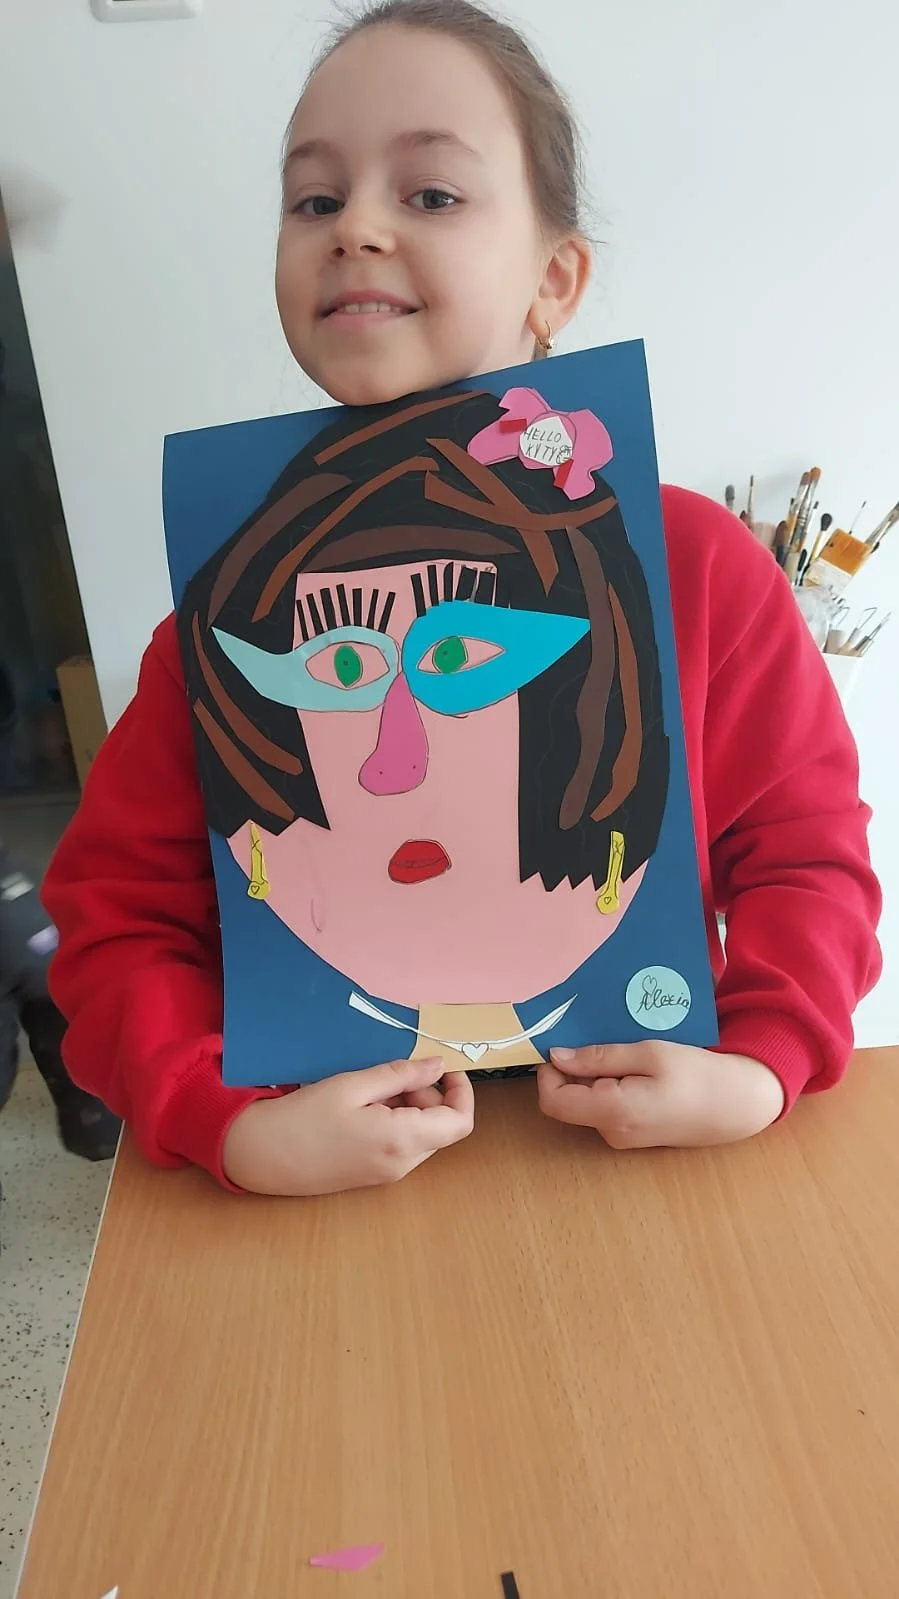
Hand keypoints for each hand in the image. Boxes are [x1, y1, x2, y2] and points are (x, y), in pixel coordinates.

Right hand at [222, 1056, 473, 1195]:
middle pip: (441, 1128)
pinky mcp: (372, 1176)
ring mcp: (387, 1174)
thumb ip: (401, 1075)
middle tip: (395, 1073)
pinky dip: (396, 1122)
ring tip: (372, 1089)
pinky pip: (401, 1146)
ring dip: (411, 1108)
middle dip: (429, 1096)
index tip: (445, 1067)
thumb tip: (439, 1066)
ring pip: (422, 1137)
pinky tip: (363, 1108)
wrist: (262, 1157)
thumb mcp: (353, 1085)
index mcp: (402, 1141)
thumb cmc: (304, 1117)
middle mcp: (402, 1164)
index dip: (462, 1092)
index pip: (460, 1122)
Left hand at [537, 1042, 784, 1147]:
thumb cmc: (695, 1074)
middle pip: (568, 1101)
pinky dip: (609, 1088)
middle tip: (605, 1046)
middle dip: (575, 1072)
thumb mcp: (647, 1053)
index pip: (553, 1101)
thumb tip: (556, 1057)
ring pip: (586, 1103)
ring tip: (629, 1057)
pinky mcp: (632, 1136)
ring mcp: (621, 1139)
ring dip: (595, 1078)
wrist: (736, 1105)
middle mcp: (611, 1133)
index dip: (548, 1073)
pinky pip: (605, 1109)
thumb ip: (598, 1057)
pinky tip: (637, 1073)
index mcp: (612, 1112)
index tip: (566, 1047)